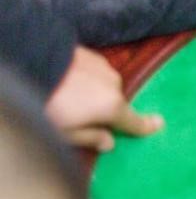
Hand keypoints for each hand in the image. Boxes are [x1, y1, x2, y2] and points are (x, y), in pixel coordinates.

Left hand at [44, 47, 163, 151]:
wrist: (34, 63)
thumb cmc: (50, 105)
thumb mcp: (65, 133)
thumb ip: (91, 138)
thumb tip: (109, 143)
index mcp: (112, 108)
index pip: (134, 121)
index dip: (146, 126)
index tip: (159, 124)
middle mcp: (115, 86)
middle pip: (115, 103)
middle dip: (104, 110)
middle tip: (79, 117)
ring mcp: (105, 68)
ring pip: (105, 87)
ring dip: (93, 94)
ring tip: (68, 97)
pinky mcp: (93, 56)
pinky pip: (95, 74)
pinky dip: (86, 80)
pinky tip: (67, 82)